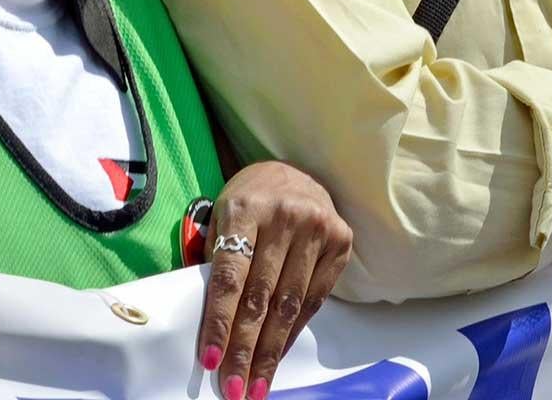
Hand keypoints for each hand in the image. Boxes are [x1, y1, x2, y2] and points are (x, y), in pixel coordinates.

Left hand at [198, 162, 352, 399]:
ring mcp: (317, 227)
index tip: (210, 361)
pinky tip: (278, 355)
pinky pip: (314, 298)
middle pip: (261, 296)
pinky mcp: (341, 240)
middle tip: (234, 389)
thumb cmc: (250, 202)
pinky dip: (294, 332)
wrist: (295, 173)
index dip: (220, 321)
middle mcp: (285, 215)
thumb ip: (219, 261)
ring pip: (289, 304)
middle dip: (245, 348)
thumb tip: (210, 327)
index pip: (230, 275)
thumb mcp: (223, 217)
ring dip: (270, 351)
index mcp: (246, 207)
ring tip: (256, 385)